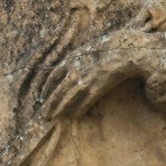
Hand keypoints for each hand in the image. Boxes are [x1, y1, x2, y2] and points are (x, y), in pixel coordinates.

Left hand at [38, 30, 163, 124]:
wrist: (123, 50)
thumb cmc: (106, 48)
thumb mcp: (86, 49)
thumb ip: (75, 59)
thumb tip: (66, 68)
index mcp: (71, 58)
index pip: (53, 76)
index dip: (46, 88)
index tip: (42, 96)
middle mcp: (76, 69)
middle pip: (58, 90)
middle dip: (50, 104)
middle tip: (44, 114)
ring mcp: (86, 79)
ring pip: (68, 98)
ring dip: (60, 109)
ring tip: (54, 117)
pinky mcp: (97, 88)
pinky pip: (85, 101)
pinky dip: (79, 109)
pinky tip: (74, 116)